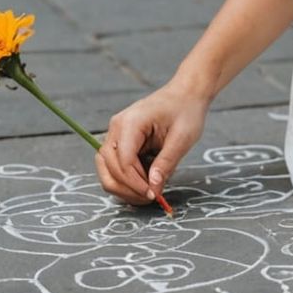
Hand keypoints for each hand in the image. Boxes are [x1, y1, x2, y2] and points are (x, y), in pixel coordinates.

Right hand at [96, 83, 208, 207]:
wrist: (186, 93)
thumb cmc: (186, 111)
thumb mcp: (183, 137)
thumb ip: (166, 163)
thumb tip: (152, 189)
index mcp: (131, 123)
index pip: (123, 160)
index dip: (135, 182)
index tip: (154, 194)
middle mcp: (117, 127)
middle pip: (108, 167)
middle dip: (127, 188)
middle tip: (151, 198)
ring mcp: (116, 134)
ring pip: (106, 169)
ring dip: (123, 186)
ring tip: (148, 193)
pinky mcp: (120, 141)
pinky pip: (115, 165)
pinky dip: (127, 178)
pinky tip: (147, 181)